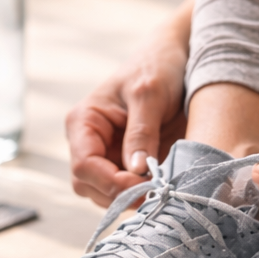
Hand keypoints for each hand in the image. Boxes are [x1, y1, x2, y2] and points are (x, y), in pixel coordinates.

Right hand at [65, 0, 193, 205]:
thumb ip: (141, 132)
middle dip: (120, 194)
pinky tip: (163, 186)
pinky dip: (142, 194)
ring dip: (131, 198)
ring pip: (106, 195)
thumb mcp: (149, 94)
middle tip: (155, 192)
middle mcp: (90, 142)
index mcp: (84, 122)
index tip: (144, 185)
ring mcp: (108, 155)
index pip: (83, 166)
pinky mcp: (128, 164)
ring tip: (161, 188)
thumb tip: (135, 171)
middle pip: (90, 186)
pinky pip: (127, 190)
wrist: (175, 59)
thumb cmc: (156, 67)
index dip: (110, 183)